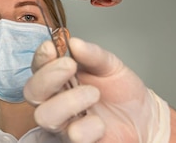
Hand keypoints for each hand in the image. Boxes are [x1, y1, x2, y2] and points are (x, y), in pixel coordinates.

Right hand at [24, 38, 169, 142]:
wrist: (143, 118)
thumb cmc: (121, 91)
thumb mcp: (110, 65)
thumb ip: (93, 54)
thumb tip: (74, 43)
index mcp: (59, 78)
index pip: (38, 67)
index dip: (40, 58)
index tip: (51, 48)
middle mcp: (56, 100)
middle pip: (32, 92)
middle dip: (47, 78)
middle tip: (69, 66)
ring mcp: (64, 123)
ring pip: (45, 116)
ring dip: (67, 102)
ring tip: (93, 94)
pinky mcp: (77, 142)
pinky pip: (72, 136)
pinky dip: (88, 127)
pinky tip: (100, 123)